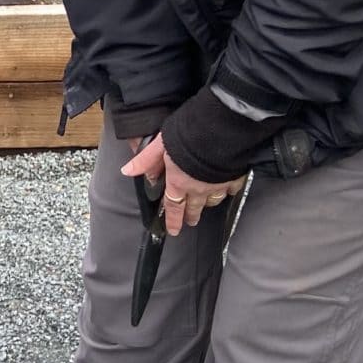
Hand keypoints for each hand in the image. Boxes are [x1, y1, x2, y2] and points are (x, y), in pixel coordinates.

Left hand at [120, 134, 244, 236]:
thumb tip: (128, 171)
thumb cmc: (188, 136)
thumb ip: (146, 160)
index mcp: (178, 182)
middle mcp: (198, 187)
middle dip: (191, 216)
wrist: (219, 132)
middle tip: (190, 221)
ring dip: (207, 205)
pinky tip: (228, 190)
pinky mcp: (234, 178)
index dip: (173, 221)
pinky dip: (228, 191)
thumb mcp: (160, 145)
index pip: (173, 206)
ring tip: (206, 206)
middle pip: (194, 208)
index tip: (173, 230)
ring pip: (213, 201)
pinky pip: (231, 190)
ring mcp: (218, 185)